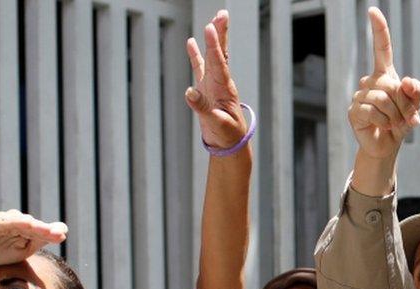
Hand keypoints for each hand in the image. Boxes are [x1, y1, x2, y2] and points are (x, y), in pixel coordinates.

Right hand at [0, 210, 66, 265]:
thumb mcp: (22, 251)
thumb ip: (39, 243)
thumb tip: (61, 237)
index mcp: (26, 229)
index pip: (41, 231)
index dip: (52, 233)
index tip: (63, 235)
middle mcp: (17, 222)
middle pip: (34, 226)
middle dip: (47, 230)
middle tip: (61, 233)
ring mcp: (4, 221)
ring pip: (21, 222)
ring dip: (34, 226)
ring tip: (45, 229)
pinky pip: (3, 222)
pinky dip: (13, 221)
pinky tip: (24, 222)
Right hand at [185, 10, 247, 149]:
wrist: (230, 143)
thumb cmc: (227, 135)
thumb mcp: (216, 124)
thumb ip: (203, 108)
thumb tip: (190, 92)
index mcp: (224, 88)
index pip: (219, 62)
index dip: (214, 45)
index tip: (210, 28)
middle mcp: (220, 81)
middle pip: (220, 53)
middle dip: (220, 34)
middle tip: (222, 14)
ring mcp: (213, 83)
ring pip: (213, 56)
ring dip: (213, 40)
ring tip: (213, 21)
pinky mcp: (206, 88)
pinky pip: (201, 67)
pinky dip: (196, 54)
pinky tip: (192, 41)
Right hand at [348, 8, 419, 159]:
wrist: (386, 146)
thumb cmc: (400, 124)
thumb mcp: (414, 107)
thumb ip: (415, 92)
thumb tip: (407, 81)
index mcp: (385, 75)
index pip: (381, 49)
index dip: (379, 30)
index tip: (373, 11)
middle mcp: (370, 82)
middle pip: (391, 83)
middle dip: (404, 104)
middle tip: (407, 118)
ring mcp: (360, 96)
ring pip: (383, 98)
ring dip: (395, 114)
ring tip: (394, 124)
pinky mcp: (354, 111)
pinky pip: (373, 111)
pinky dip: (384, 121)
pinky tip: (382, 127)